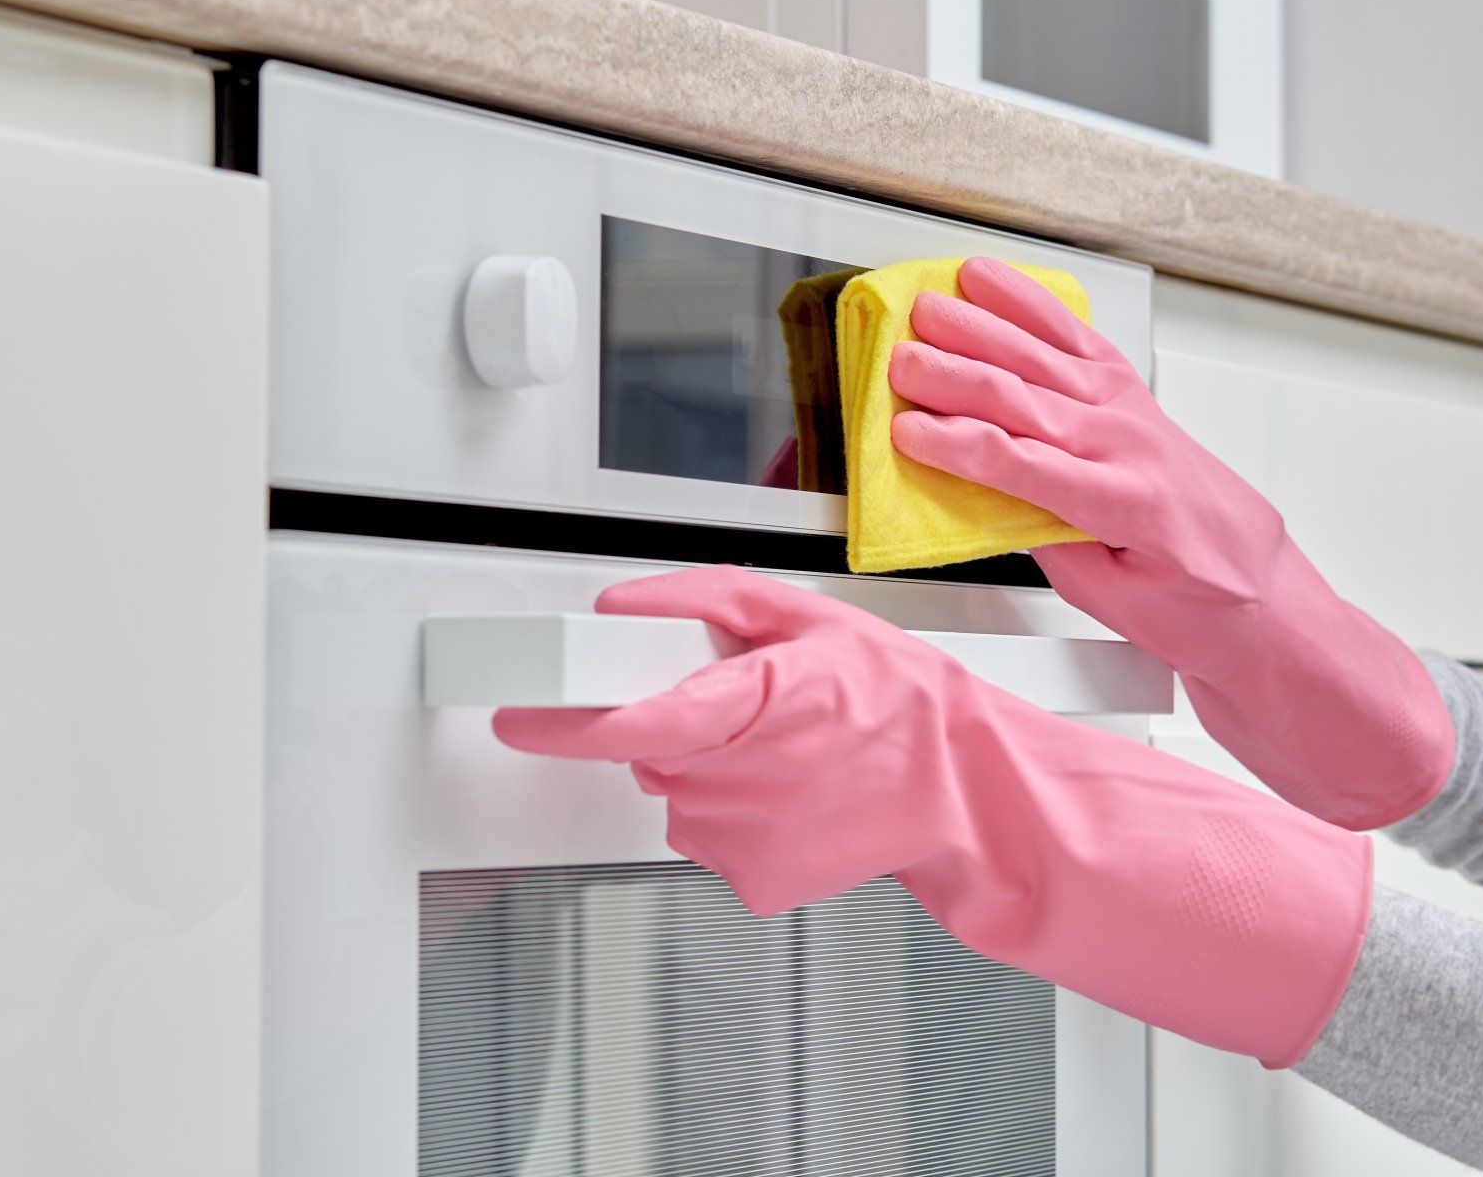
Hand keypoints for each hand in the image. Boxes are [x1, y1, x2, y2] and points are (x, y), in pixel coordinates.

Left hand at [495, 565, 1372, 1066]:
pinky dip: (732, 814)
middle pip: (651, 751)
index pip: (632, 720)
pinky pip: (706, 837)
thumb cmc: (899, 701)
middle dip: (675, 724)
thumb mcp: (806, 617)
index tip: (518, 715)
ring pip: (675, 794)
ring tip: (782, 750)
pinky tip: (789, 793)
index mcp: (756, 706)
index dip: (564, 722)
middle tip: (744, 708)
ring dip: (707, 769)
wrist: (965, 790)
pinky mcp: (756, 881)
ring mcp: (748, 840)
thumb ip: (703, 600)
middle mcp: (745, 780)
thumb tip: (621, 601)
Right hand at [888, 256, 1453, 829]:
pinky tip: (992, 282)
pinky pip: (1075, 336)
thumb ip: (1047, 544)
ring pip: (1044, 356)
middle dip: (954, 377)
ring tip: (929, 308)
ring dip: (981, 327)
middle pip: (1025, 398)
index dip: (956, 446)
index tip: (906, 433)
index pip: (1021, 464)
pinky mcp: (1131, 394)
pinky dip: (1030, 304)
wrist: (1262, 592)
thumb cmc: (1194, 604)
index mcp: (1124, 503)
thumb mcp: (1110, 600)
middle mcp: (1129, 445)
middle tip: (899, 363)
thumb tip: (987, 500)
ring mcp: (1132, 411)